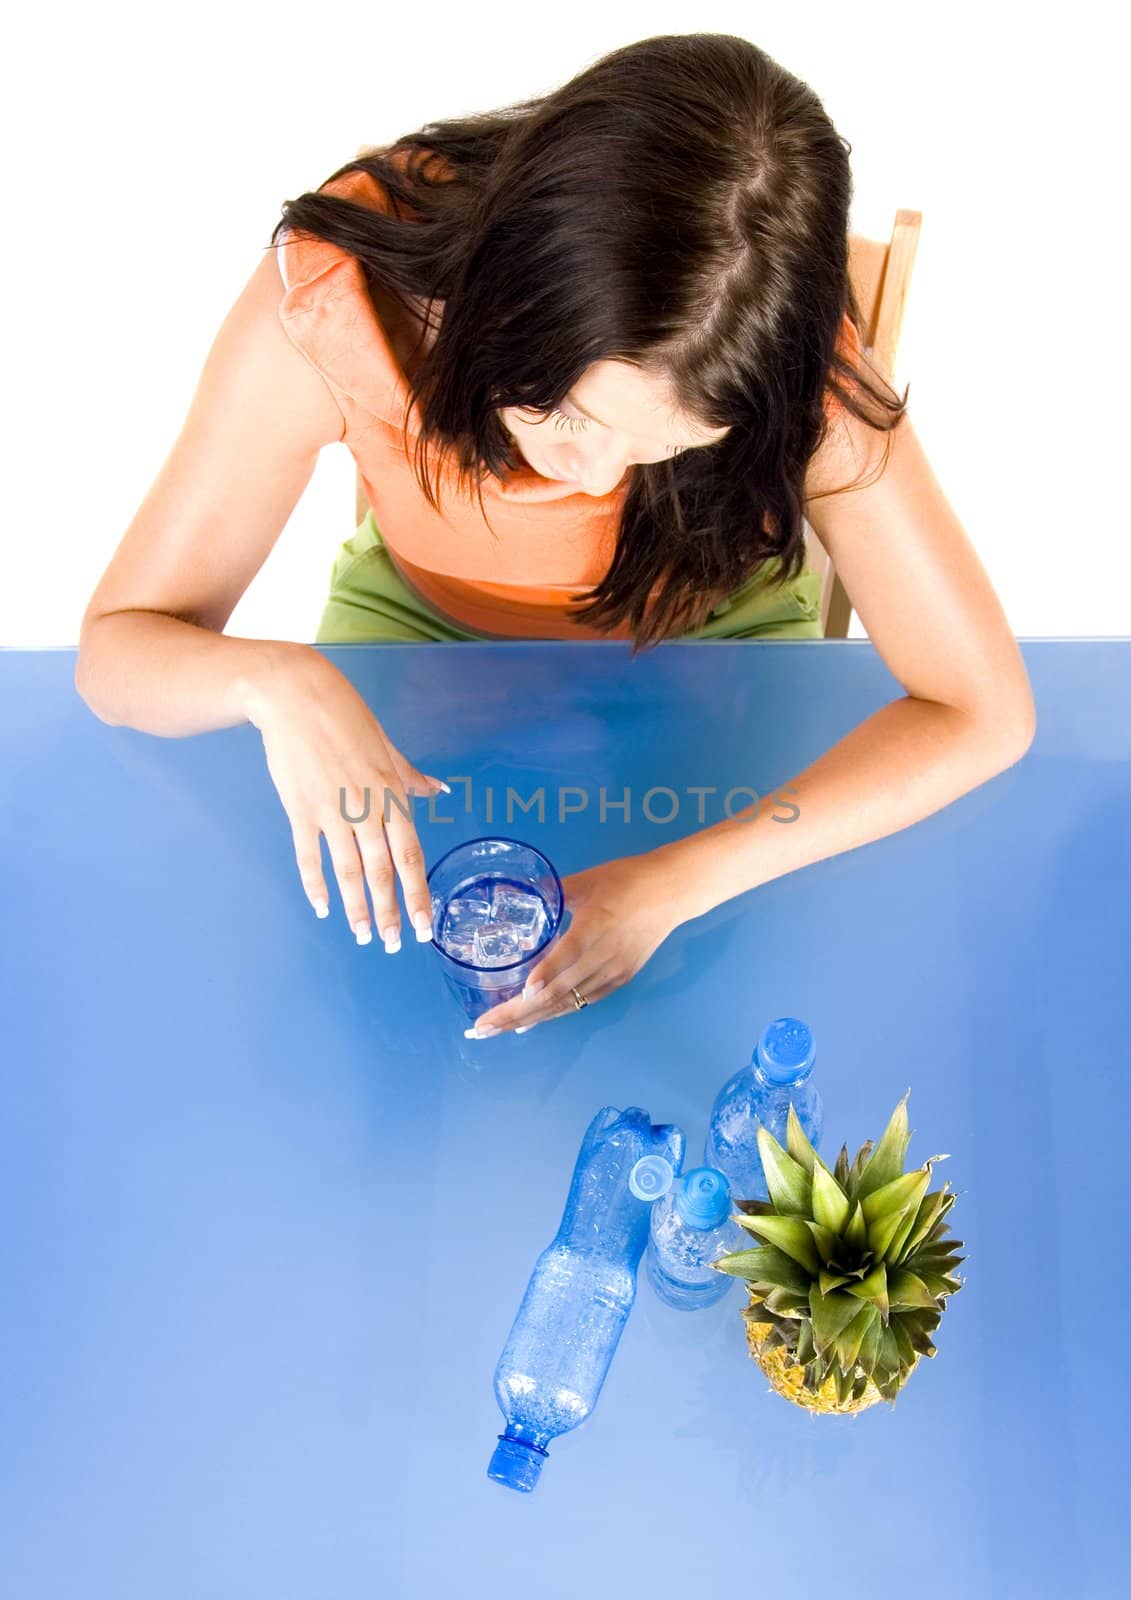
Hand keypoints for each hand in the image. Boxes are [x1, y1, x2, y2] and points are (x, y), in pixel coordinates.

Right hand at [242, 644, 445, 949]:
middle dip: (390, 914)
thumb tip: (440, 789)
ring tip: (362, 936)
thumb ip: (411, 776)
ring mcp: (331, 811)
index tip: (425, 926)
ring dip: (357, 909)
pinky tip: (323, 908)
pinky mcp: (300, 809)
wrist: (296, 696)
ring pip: (349, 871)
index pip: (411, 856)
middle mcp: (366, 808)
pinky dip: (316, 885)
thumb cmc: (346, 717)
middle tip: (395, 944)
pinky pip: (310, 856)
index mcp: (392, 795)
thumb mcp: (387, 746)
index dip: (418, 895)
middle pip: (382, 873)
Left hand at [469, 853, 684, 1036]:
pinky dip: (557, 1011)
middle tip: (485, 1026)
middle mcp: (605, 955)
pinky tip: (534, 1019)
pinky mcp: (621, 979)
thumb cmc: (628, 879)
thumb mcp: (587, 880)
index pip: (568, 954)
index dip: (545, 973)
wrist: (672, 892)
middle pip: (559, 990)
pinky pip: (583, 1000)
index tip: (522, 991)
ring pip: (569, 1002)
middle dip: (519, 1011)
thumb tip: (516, 894)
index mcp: (596, 925)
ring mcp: (614, 971)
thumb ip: (551, 891)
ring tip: (500, 1029)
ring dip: (533, 1017)